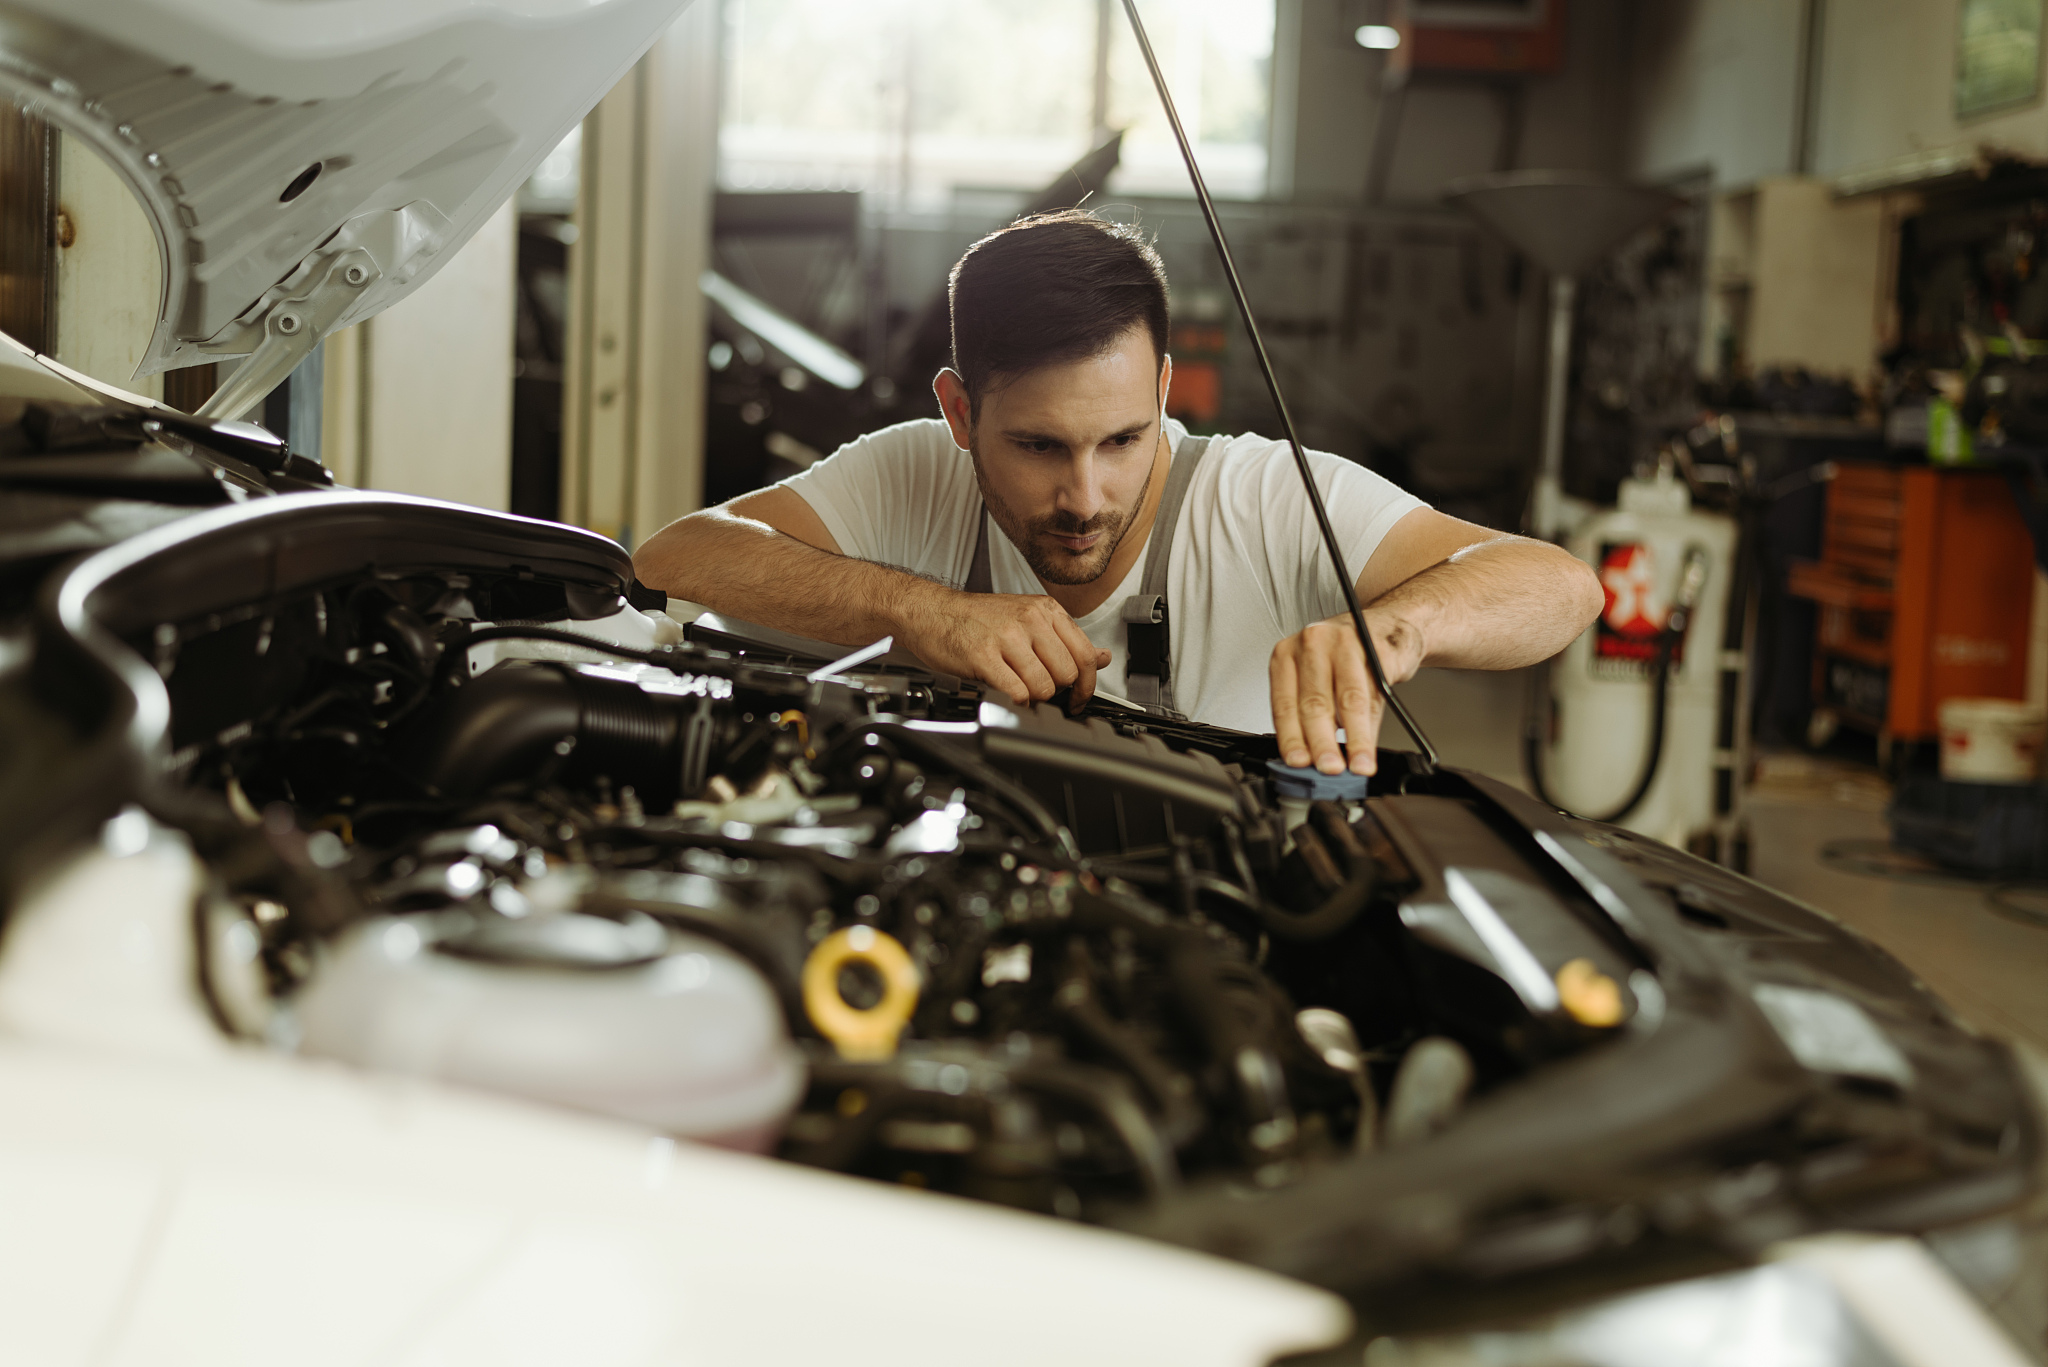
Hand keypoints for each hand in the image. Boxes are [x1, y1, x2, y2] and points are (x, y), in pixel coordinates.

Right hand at [891, 582, 1108, 710]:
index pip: (1086, 654)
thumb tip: (1102, 656)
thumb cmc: (976, 618)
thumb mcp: (1027, 618)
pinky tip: (1008, 693)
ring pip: (1045, 687)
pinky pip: (1017, 692)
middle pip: (1068, 674)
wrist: (931, 612)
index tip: (1078, 698)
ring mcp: (1007, 637)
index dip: (1087, 685)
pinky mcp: (984, 656)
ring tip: (1021, 690)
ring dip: (1036, 699)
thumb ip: (1065, 639)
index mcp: (1045, 610)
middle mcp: (1030, 620)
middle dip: (1058, 692)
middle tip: (1043, 693)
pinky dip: (1017, 702)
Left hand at [1269, 610, 1423, 775]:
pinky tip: (1371, 744)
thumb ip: (1314, 716)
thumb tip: (1314, 760)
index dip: (1292, 737)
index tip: (1298, 763)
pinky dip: (1374, 725)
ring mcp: (1346, 641)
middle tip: (1328, 769)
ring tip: (1357, 763)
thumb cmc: (1345, 657)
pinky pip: (1376, 693)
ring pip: (1348, 700)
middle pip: (1314, 703)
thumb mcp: (1318, 681)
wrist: (1384, 628)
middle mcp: (1312, 643)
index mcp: (1286, 655)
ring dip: (1354, 739)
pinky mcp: (1378, 648)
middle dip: (1322, 743)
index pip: (1284, 703)